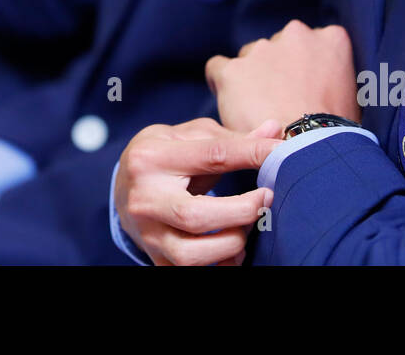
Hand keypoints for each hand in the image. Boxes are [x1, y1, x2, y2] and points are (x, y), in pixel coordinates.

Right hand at [115, 117, 282, 265]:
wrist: (124, 186)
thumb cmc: (165, 156)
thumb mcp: (190, 136)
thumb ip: (232, 139)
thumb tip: (274, 131)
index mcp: (153, 158)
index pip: (211, 156)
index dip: (251, 154)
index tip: (280, 154)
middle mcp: (145, 198)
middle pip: (195, 216)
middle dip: (241, 211)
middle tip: (266, 200)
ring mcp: (147, 232)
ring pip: (191, 254)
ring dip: (231, 243)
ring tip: (247, 228)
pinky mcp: (154, 256)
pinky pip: (188, 272)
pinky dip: (219, 265)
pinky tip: (234, 251)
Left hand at [207, 21, 360, 133]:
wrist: (308, 148)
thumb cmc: (334, 133)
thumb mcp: (353, 98)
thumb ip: (335, 79)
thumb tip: (326, 87)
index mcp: (331, 38)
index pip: (311, 43)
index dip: (301, 69)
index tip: (299, 90)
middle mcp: (296, 34)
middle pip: (277, 50)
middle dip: (275, 72)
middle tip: (279, 104)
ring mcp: (262, 50)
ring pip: (249, 60)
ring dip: (251, 80)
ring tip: (259, 114)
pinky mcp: (233, 70)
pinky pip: (218, 70)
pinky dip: (222, 86)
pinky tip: (233, 106)